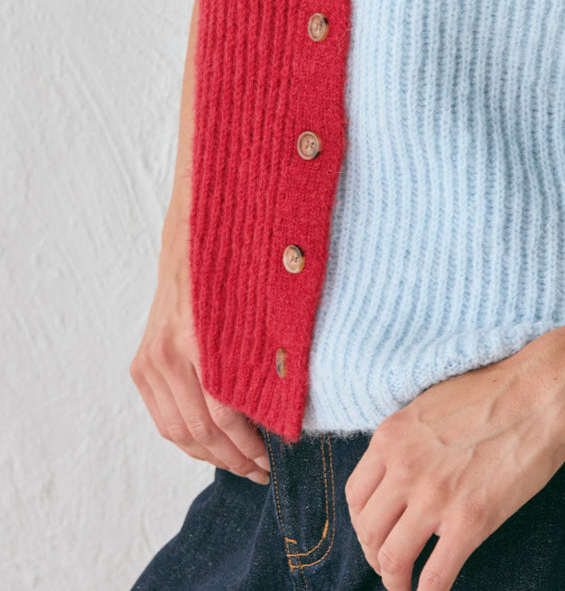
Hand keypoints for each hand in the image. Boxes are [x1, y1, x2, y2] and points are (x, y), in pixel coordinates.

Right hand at [129, 210, 270, 484]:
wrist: (198, 224)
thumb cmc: (240, 256)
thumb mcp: (261, 297)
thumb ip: (268, 347)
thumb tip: (292, 399)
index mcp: (199, 338)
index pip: (222, 414)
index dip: (249, 443)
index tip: (275, 456)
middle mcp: (168, 353)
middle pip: (199, 430)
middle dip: (233, 457)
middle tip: (263, 470)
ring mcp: (151, 359)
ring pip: (178, 431)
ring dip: (210, 455)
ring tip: (242, 464)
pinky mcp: (143, 362)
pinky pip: (163, 417)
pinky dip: (187, 438)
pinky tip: (212, 445)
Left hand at [343, 339, 564, 590]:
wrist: (542, 392)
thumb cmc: (495, 392)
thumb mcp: (431, 408)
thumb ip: (408, 443)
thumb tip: (403, 477)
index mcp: (392, 437)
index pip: (355, 496)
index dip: (362, 524)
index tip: (377, 534)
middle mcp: (404, 467)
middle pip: (368, 531)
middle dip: (375, 555)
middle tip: (392, 565)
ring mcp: (435, 495)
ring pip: (391, 558)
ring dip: (394, 581)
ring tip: (406, 587)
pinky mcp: (470, 520)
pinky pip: (435, 576)